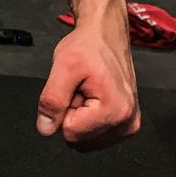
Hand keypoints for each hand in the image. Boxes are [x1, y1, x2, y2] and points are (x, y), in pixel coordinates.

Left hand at [36, 15, 140, 151]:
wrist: (106, 36)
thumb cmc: (88, 47)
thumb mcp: (63, 66)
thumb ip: (52, 99)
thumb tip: (46, 128)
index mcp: (114, 111)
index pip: (71, 133)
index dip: (64, 110)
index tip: (74, 89)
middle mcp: (127, 123)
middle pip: (80, 140)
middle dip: (73, 114)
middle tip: (79, 90)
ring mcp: (129, 125)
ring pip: (87, 140)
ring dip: (80, 116)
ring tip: (86, 92)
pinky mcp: (127, 124)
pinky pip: (95, 135)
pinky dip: (89, 118)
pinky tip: (93, 97)